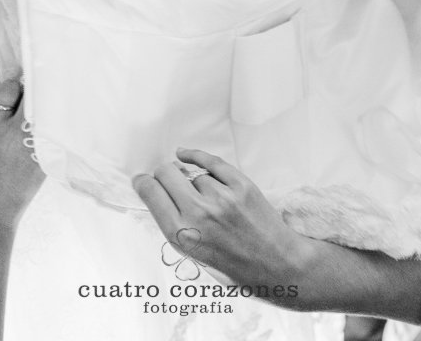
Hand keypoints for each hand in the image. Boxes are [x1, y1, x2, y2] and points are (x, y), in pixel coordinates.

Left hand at [0, 77, 44, 237]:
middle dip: (33, 87)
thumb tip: (52, 115)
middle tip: (36, 90)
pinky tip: (0, 111)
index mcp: (36, 140)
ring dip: (13, 90)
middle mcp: (15, 130)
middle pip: (27, 89)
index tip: (55, 86)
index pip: (46, 101)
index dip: (50, 90)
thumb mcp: (42, 166)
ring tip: (17, 98)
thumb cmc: (18, 194)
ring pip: (6, 89)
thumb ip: (47, 139)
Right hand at [132, 148, 316, 306]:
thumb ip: (175, 226)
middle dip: (162, 174)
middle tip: (166, 180)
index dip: (143, 183)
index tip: (142, 181)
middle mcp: (198, 213)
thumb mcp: (194, 255)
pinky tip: (187, 155)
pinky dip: (196, 156)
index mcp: (182, 235)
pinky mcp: (241, 185)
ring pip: (192, 173)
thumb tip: (159, 195)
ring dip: (193, 181)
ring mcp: (221, 197)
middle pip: (165, 173)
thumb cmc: (235, 265)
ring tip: (205, 199)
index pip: (150, 193)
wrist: (277, 265)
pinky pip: (211, 162)